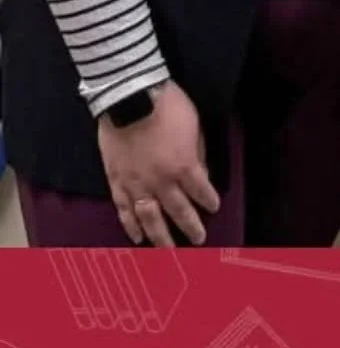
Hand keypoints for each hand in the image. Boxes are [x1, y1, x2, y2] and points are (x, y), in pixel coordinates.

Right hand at [97, 81, 220, 245]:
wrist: (129, 97)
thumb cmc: (168, 107)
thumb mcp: (195, 127)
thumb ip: (198, 154)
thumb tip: (201, 173)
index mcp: (185, 166)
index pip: (202, 191)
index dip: (209, 201)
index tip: (214, 208)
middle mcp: (162, 181)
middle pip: (178, 211)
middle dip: (190, 226)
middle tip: (198, 240)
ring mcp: (137, 183)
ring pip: (150, 217)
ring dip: (161, 236)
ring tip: (168, 251)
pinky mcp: (116, 181)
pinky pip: (124, 209)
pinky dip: (130, 225)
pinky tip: (136, 237)